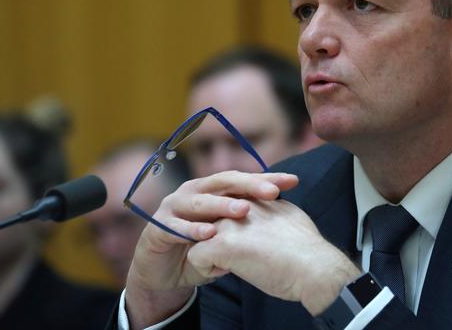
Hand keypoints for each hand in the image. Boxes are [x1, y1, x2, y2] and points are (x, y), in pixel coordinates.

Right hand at [125, 171, 298, 327]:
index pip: (243, 180)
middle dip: (249, 185)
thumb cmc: (201, 247)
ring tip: (244, 210)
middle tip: (272, 192)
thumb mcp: (228, 236)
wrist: (162, 272)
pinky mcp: (158, 227)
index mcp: (213, 188)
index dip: (267, 179)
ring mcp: (175, 206)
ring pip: (201, 201)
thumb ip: (248, 226)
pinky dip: (193, 230)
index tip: (293, 181)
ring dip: (222, 205)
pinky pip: (176, 227)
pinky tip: (209, 233)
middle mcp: (195, 190)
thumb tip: (286, 218)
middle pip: (224, 182)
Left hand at [187, 198, 360, 314]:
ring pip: (200, 236)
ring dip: (210, 251)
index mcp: (257, 199)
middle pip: (211, 218)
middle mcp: (239, 206)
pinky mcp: (220, 244)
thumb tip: (272, 209)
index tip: (243, 241)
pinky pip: (197, 257)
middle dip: (215, 236)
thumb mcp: (289, 215)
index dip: (230, 223)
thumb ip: (272, 209)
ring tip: (228, 264)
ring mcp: (228, 224)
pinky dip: (208, 269)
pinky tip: (228, 272)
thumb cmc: (307, 249)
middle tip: (231, 254)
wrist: (314, 267)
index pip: (230, 205)